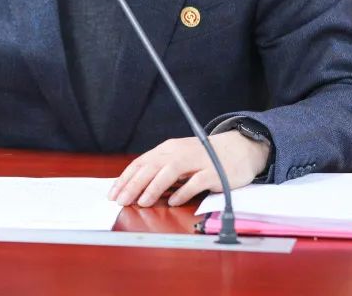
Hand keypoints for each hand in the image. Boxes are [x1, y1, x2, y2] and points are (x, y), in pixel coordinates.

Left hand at [108, 131, 268, 206]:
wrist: (238, 149)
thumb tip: (135, 188)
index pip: (141, 162)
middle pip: (152, 166)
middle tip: (121, 201)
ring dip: (154, 187)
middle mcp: (180, 152)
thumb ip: (160, 170)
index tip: (113, 194)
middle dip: (133, 184)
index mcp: (168, 149)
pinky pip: (196, 182)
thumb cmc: (204, 158)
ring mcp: (197, 161)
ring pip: (170, 171)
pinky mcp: (213, 172)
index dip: (125, 178)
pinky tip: (172, 201)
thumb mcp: (179, 159)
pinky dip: (182, 191)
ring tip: (142, 201)